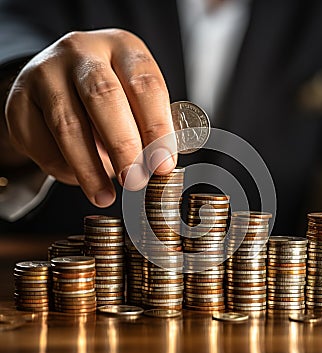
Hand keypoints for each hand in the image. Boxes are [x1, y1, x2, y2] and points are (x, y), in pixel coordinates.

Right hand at [5, 29, 176, 206]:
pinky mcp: (19, 101)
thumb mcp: (136, 99)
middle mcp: (81, 52)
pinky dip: (64, 168)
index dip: (156, 128)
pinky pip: (42, 143)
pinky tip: (80, 177)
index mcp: (122, 48)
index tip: (163, 165)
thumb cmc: (110, 95)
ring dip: (89, 168)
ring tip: (105, 196)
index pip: (144, 85)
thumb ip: (148, 127)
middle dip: (123, 146)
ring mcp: (44, 73)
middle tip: (134, 181)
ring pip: (68, 125)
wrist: (58, 82)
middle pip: (103, 98)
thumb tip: (159, 169)